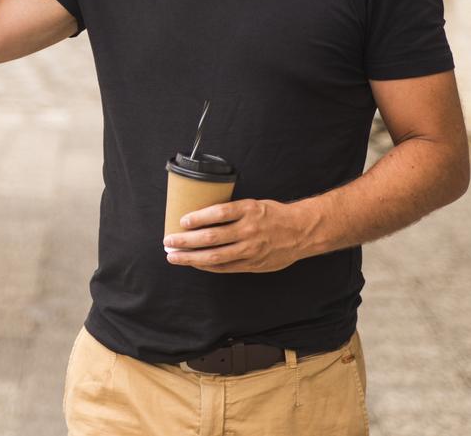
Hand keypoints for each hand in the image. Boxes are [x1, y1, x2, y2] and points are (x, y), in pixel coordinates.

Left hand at [162, 199, 309, 272]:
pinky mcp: (253, 264)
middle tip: (168, 241)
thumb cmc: (274, 215)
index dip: (198, 218)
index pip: (218, 213)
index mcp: (248, 210)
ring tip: (174, 256)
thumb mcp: (254, 204)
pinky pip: (225, 267)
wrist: (302, 232)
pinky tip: (194, 264)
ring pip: (215, 256)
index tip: (181, 221)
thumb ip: (233, 212)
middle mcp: (249, 230)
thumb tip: (202, 216)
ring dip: (191, 257)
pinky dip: (207, 266)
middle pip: (212, 237)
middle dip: (186, 240)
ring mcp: (251, 249)